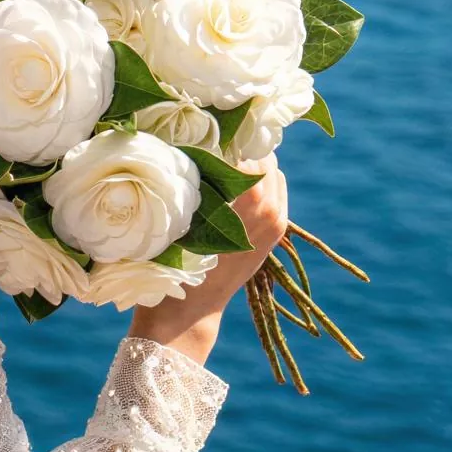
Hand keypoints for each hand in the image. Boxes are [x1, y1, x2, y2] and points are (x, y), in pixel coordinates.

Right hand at [128, 155, 288, 363]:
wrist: (190, 312)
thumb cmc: (174, 266)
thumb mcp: (181, 218)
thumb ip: (197, 182)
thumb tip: (198, 144)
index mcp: (251, 207)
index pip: (248, 155)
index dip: (226, 143)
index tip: (206, 139)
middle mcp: (271, 214)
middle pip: (266, 161)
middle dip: (242, 152)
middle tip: (214, 148)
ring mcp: (276, 226)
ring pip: (274, 176)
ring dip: (252, 168)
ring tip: (224, 167)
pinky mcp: (276, 236)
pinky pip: (276, 194)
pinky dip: (259, 185)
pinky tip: (233, 189)